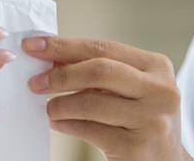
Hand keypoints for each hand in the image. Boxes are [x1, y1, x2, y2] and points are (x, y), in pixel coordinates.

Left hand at [23, 36, 193, 160]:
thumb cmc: (143, 120)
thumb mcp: (131, 90)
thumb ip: (99, 73)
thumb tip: (52, 58)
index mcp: (158, 66)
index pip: (104, 48)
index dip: (65, 45)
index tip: (34, 46)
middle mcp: (160, 91)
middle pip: (99, 70)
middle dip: (60, 75)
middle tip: (34, 82)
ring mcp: (151, 120)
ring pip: (92, 102)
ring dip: (60, 104)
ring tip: (48, 108)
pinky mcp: (136, 147)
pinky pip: (90, 130)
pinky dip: (67, 125)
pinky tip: (58, 123)